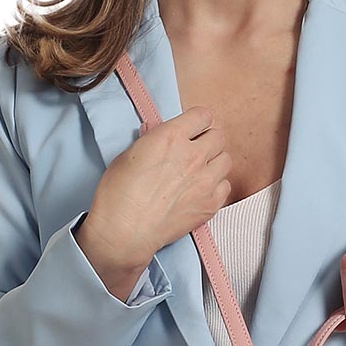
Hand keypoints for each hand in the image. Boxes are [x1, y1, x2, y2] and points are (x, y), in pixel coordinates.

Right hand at [76, 105, 233, 283]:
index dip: (197, 122)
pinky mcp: (210, 205)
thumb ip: (152, 140)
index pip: (202, 116)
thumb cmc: (119, 193)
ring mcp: (205, 181)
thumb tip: (158, 134)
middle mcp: (193, 156)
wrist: (125, 230)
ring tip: (200, 172)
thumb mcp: (130, 154)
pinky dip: (217, 187)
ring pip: (226, 160)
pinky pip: (226, 187)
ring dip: (215, 163)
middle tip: (195, 151)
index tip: (192, 129)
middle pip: (218, 137)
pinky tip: (201, 191)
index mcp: (171, 136)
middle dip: (207, 141)